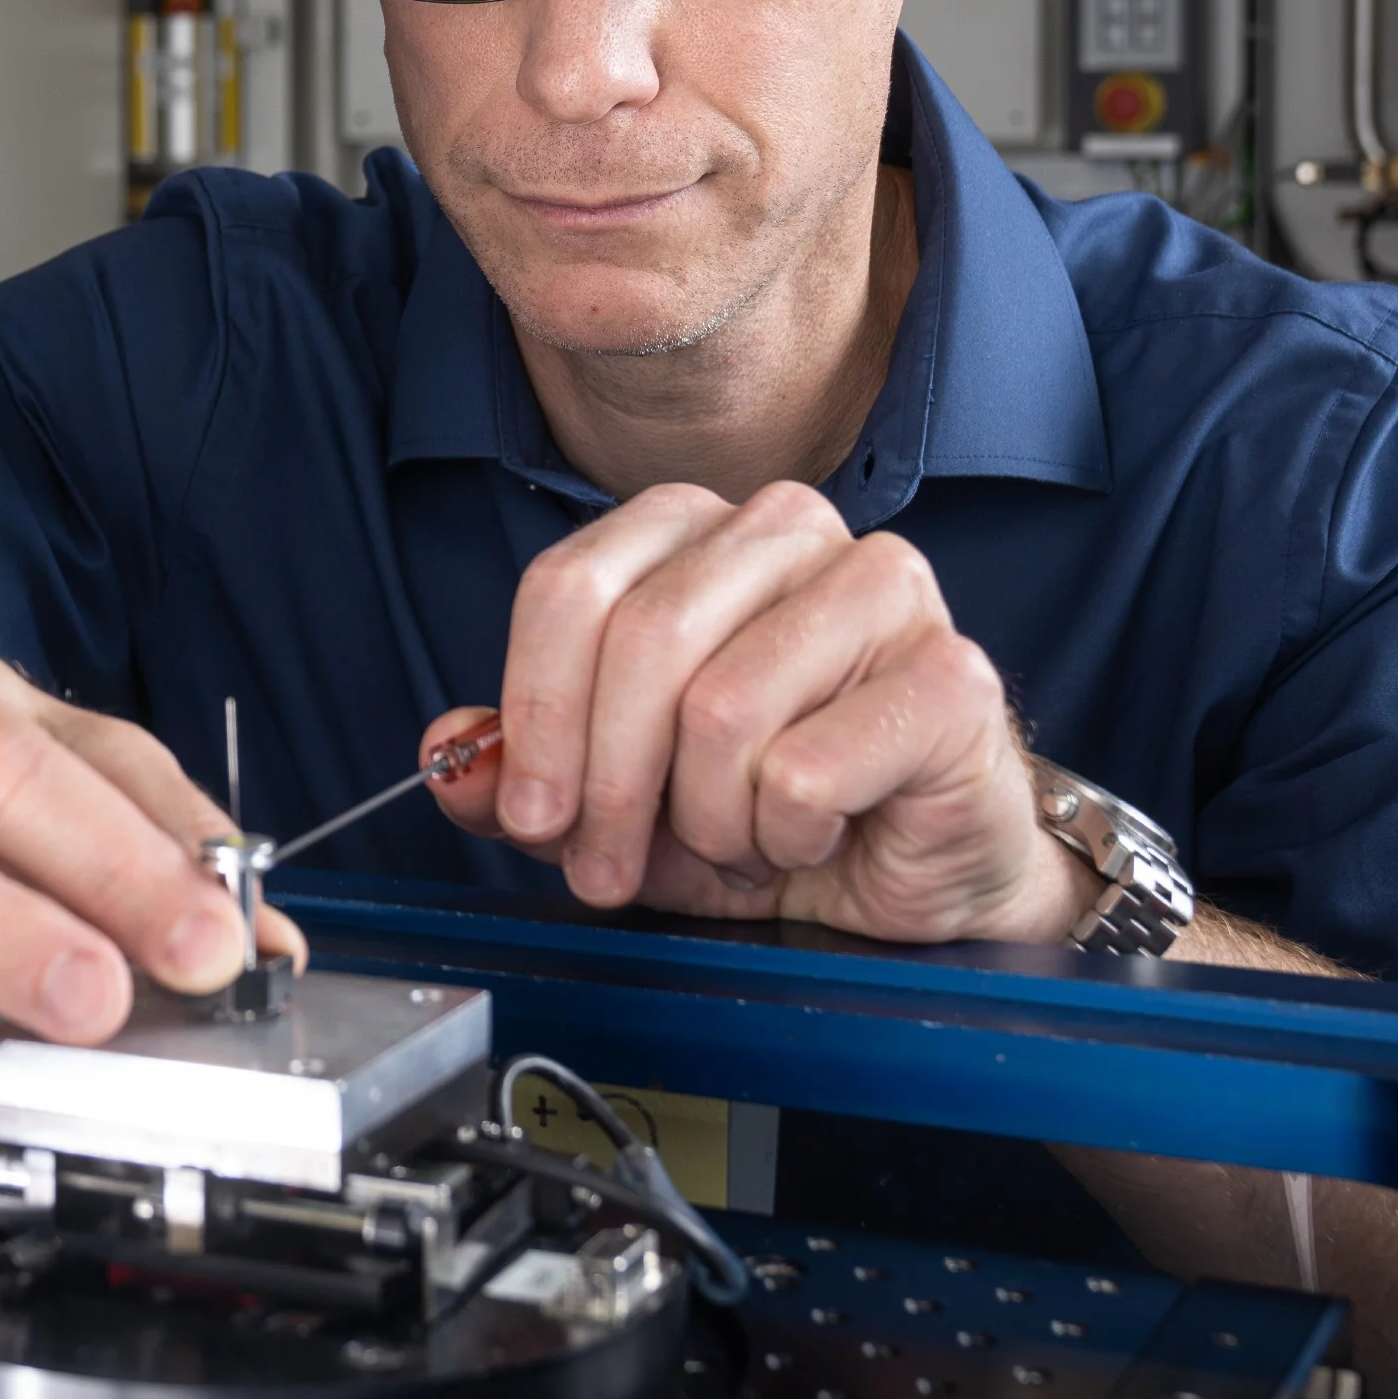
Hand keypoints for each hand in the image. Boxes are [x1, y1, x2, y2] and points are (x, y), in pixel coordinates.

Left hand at [422, 481, 1099, 945]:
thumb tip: (448, 753)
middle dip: (609, 785)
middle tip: (610, 869)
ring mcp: (879, 584)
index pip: (572, 585)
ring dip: (712, 818)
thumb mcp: (623, 799)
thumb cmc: (776, 808)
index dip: (533, 712)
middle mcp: (784, 529)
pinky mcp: (949, 670)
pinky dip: (786, 834)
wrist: (919, 867)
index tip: (530, 814)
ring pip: (722, 708)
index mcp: (693, 529)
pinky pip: (806, 769)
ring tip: (741, 841)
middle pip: (641, 640)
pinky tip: (812, 834)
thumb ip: (527, 771)